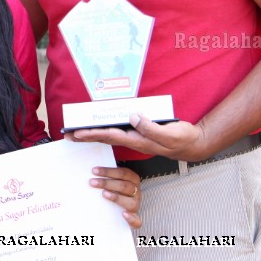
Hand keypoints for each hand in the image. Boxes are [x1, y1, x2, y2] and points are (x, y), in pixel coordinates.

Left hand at [67, 114, 209, 160]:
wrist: (192, 144)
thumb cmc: (181, 139)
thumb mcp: (168, 134)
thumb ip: (150, 127)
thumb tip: (132, 117)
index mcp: (138, 141)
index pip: (110, 136)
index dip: (93, 134)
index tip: (77, 133)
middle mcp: (134, 140)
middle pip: (105, 137)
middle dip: (86, 136)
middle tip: (68, 135)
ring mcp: (137, 138)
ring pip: (110, 135)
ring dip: (93, 134)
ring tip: (77, 133)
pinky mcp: (140, 134)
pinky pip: (119, 132)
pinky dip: (106, 130)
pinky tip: (99, 128)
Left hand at [90, 166, 141, 228]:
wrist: (122, 209)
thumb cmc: (116, 190)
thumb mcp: (115, 181)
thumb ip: (108, 176)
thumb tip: (92, 171)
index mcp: (133, 179)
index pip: (123, 173)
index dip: (108, 171)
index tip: (94, 171)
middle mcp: (136, 191)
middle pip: (124, 186)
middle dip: (107, 183)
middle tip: (92, 182)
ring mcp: (136, 204)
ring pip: (130, 202)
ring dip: (116, 197)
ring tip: (104, 194)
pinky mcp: (135, 218)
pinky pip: (136, 221)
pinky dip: (131, 218)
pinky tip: (123, 214)